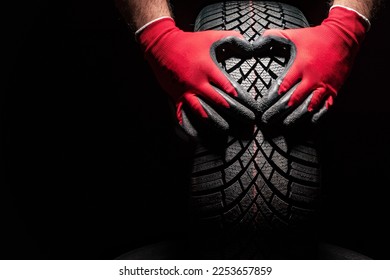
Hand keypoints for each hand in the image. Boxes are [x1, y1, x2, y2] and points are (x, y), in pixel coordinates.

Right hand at [137, 17, 257, 136]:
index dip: (241, 98)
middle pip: (219, 102)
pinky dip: (188, 125)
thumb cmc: (188, 42)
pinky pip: (182, 114)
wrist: (161, 46)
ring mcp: (186, 92)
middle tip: (248, 122)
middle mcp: (198, 83)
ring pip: (201, 111)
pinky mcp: (176, 96)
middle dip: (235, 112)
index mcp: (208, 69)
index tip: (252, 107)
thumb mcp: (210, 37)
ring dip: (214, 121)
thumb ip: (231, 38)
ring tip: (225, 129)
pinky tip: (194, 136)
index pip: (228, 87)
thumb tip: (247, 42)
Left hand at [258, 6, 368, 125]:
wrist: (344, 37)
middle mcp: (312, 78)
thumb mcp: (293, 35)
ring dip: (295, 118)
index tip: (262, 106)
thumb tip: (256, 40)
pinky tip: (307, 124)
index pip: (283, 86)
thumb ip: (273, 37)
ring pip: (308, 107)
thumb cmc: (315, 37)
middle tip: (267, 120)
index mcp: (301, 66)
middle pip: (293, 100)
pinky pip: (325, 108)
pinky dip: (316, 117)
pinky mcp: (333, 90)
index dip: (272, 98)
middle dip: (278, 112)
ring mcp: (324, 86)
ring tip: (283, 126)